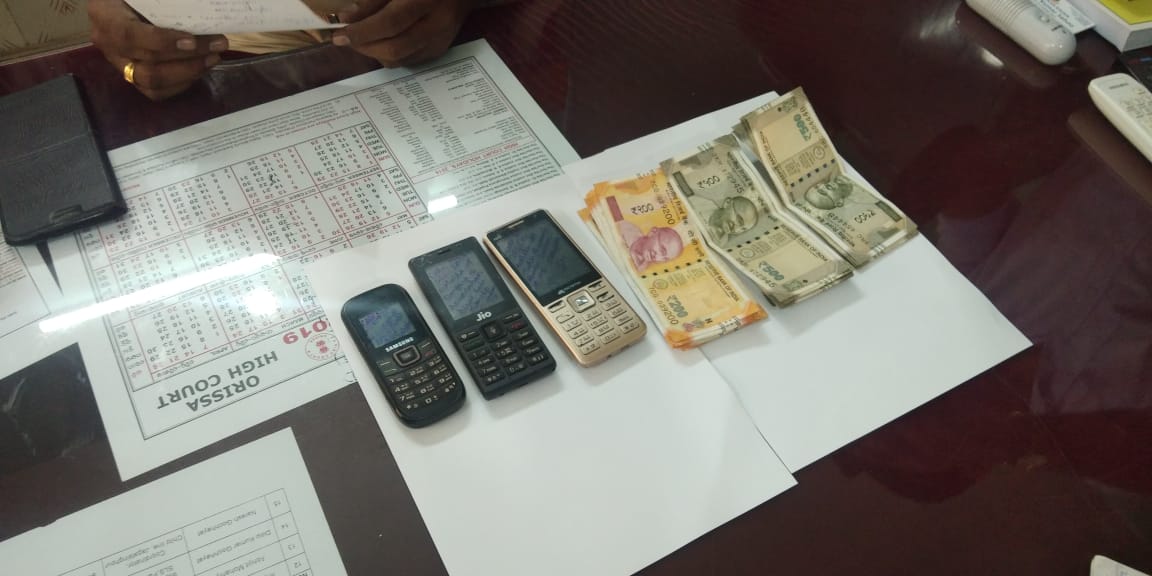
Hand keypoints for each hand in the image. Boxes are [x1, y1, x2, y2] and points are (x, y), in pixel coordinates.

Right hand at [88, 0, 228, 99]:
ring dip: (189, 73)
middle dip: (188, 60)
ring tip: (213, 57)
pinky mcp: (132, 76)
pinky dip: (182, 83)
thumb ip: (163, 2)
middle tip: (217, 46)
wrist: (122, 3)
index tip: (192, 40)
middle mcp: (107, 43)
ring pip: (152, 82)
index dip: (162, 42)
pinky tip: (200, 69)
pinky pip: (156, 91)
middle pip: (147, 65)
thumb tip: (196, 6)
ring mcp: (119, 63)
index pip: (129, 35)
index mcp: (105, 15)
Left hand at [331, 0, 477, 66]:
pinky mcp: (438, 51)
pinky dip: (387, 54)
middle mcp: (438, 25)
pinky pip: (406, 61)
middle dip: (364, 46)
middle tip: (346, 37)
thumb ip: (373, 0)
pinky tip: (380, 41)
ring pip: (398, 59)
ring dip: (373, 52)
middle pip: (394, 48)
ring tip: (360, 38)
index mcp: (427, 1)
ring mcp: (440, 42)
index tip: (340, 34)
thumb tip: (348, 17)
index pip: (391, 23)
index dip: (363, 31)